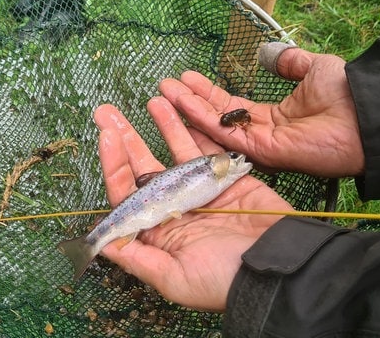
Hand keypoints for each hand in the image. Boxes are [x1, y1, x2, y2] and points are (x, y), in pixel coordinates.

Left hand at [93, 100, 293, 311]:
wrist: (278, 268)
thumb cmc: (224, 280)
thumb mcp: (173, 278)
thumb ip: (137, 258)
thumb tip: (101, 244)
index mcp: (158, 231)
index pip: (127, 193)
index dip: (114, 165)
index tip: (105, 136)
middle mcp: (175, 207)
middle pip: (145, 167)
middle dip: (126, 138)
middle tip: (106, 112)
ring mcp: (201, 190)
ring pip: (176, 151)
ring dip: (162, 125)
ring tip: (151, 99)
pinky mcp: (228, 178)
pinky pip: (209, 148)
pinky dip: (197, 128)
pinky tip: (183, 108)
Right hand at [159, 46, 363, 176]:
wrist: (370, 112)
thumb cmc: (347, 92)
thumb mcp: (314, 67)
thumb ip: (289, 62)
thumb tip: (267, 54)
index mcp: (275, 117)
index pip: (232, 107)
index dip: (208, 93)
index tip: (186, 77)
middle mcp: (263, 133)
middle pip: (217, 118)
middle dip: (190, 101)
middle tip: (164, 86)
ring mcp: (262, 145)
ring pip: (216, 127)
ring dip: (188, 110)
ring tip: (163, 93)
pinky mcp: (265, 152)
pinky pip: (227, 136)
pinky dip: (204, 119)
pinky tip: (184, 104)